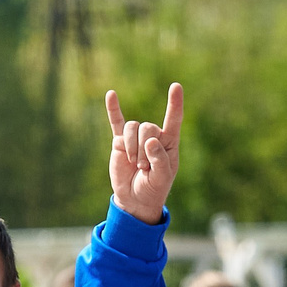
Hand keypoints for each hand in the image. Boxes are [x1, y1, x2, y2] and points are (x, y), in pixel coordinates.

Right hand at [106, 84, 183, 225]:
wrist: (135, 199)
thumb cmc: (153, 188)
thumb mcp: (162, 179)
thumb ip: (159, 160)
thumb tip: (150, 141)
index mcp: (169, 143)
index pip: (174, 120)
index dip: (175, 104)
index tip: (176, 86)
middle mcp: (153, 136)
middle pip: (148, 127)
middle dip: (144, 148)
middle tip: (143, 167)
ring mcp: (136, 138)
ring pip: (132, 128)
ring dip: (132, 147)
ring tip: (134, 164)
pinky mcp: (120, 141)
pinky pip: (116, 122)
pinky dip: (113, 109)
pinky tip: (111, 95)